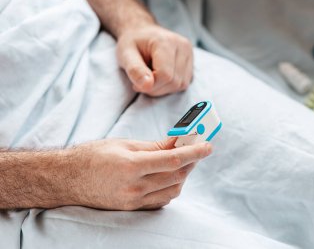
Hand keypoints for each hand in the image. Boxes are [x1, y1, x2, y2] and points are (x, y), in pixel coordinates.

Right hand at [67, 138, 211, 209]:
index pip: (173, 160)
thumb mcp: (124, 144)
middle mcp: (134, 188)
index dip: (194, 152)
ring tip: (183, 161)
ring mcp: (133, 201)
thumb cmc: (92, 156)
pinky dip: (171, 188)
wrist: (67, 179)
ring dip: (183, 176)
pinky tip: (169, 177)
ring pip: (172, 191)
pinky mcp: (132, 209)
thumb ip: (154, 146)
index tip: (208, 145)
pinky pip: (161, 201)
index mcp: (131, 166)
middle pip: (176, 177)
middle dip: (191, 162)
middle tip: (196, 149)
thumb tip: (177, 142)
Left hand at [116, 24, 193, 96]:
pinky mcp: (191, 62)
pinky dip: (170, 86)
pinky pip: (183, 84)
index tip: (137, 83)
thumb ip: (134, 70)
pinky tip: (160, 76)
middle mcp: (183, 46)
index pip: (165, 75)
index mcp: (166, 42)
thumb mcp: (125, 54)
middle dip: (156, 88)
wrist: (141, 32)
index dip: (151, 85)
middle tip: (142, 80)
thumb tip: (147, 86)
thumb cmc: (133, 43)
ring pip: (180, 85)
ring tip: (151, 76)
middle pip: (174, 82)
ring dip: (163, 88)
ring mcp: (189, 54)